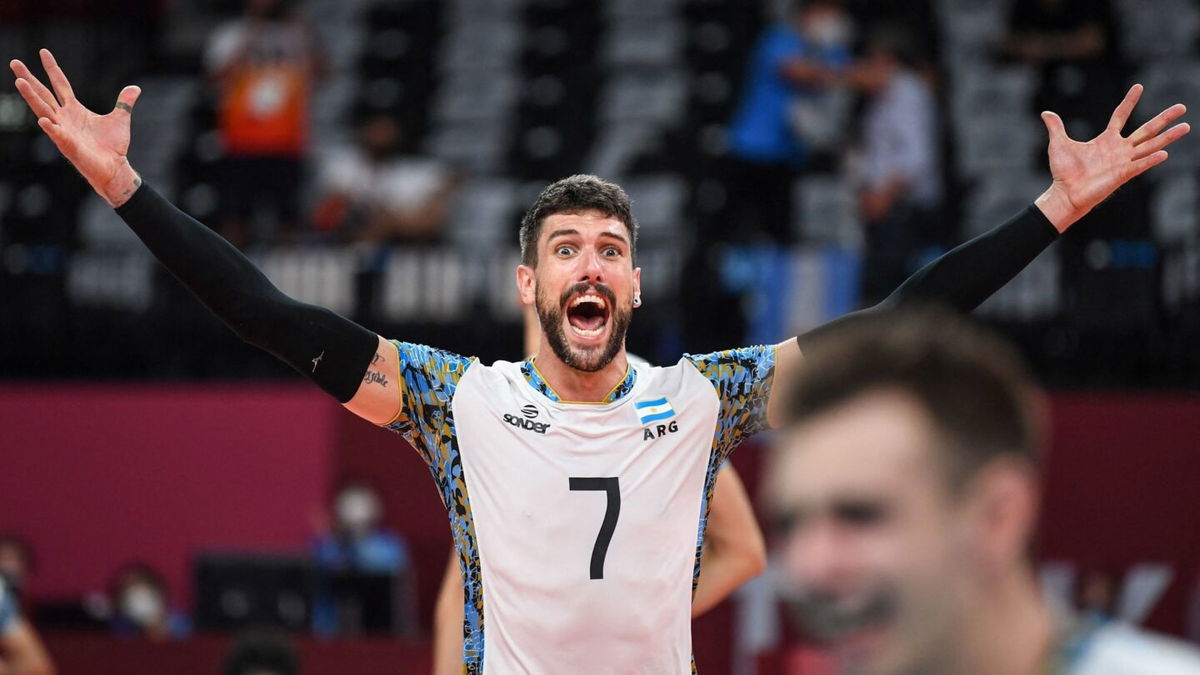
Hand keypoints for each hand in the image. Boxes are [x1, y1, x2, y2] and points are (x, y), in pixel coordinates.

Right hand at [10, 49, 142, 206]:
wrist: (114, 168)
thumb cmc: (113, 146)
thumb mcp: (120, 119)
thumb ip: (124, 102)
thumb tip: (135, 88)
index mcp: (75, 109)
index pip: (60, 84)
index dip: (52, 68)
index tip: (43, 51)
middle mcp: (65, 117)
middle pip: (43, 94)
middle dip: (29, 78)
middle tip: (14, 62)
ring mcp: (63, 130)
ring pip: (43, 110)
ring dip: (31, 97)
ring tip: (19, 82)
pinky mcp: (68, 145)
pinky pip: (57, 134)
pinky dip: (51, 127)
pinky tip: (44, 119)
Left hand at [1036, 84, 1188, 231]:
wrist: (1064, 193)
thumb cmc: (1064, 172)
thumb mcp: (1059, 144)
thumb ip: (1056, 128)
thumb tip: (1045, 113)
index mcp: (1106, 140)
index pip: (1121, 116)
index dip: (1129, 102)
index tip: (1139, 87)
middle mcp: (1119, 149)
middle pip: (1146, 130)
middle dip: (1164, 118)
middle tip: (1182, 107)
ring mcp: (1123, 162)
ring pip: (1151, 146)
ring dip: (1168, 137)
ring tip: (1186, 126)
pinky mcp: (1122, 175)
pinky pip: (1140, 165)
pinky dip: (1151, 159)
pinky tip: (1165, 152)